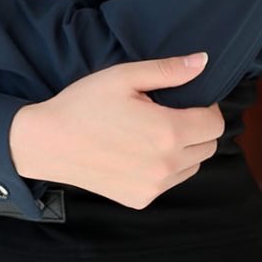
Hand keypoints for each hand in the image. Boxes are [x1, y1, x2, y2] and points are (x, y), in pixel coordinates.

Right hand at [8, 51, 224, 209]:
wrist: (47, 143)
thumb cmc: (82, 105)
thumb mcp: (123, 77)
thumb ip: (167, 71)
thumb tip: (203, 62)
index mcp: (167, 131)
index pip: (215, 124)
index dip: (206, 108)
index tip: (186, 101)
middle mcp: (166, 164)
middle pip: (208, 146)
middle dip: (197, 129)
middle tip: (167, 115)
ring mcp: (154, 186)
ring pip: (192, 167)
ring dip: (184, 150)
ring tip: (151, 135)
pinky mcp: (141, 199)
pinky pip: (169, 183)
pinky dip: (164, 169)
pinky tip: (138, 154)